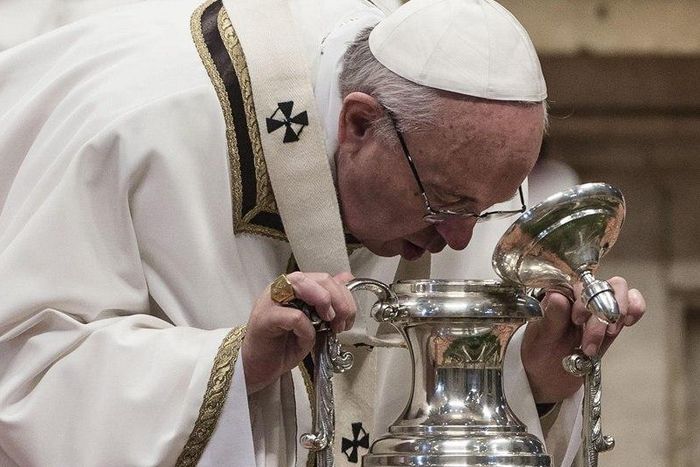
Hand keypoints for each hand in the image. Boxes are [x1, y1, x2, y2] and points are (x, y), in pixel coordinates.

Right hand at [241, 271, 355, 393]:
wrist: (259, 367)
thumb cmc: (284, 345)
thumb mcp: (314, 322)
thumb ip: (328, 301)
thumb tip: (346, 279)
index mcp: (294, 287)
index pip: (325, 278)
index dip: (344, 296)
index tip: (348, 318)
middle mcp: (282, 287)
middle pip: (318, 278)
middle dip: (339, 300)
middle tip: (342, 322)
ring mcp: (271, 299)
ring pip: (302, 284)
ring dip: (324, 303)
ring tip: (329, 323)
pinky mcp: (264, 317)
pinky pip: (294, 316)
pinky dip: (307, 328)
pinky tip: (307, 338)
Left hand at [521, 276, 645, 402]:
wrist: (547, 377)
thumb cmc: (539, 354)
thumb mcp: (541, 338)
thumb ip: (551, 318)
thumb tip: (557, 296)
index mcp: (559, 296)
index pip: (578, 284)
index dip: (583, 301)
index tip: (577, 321)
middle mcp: (578, 297)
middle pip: (601, 287)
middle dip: (602, 313)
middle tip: (591, 343)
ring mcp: (596, 308)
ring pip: (618, 290)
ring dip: (618, 312)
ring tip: (610, 333)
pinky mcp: (611, 322)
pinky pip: (631, 304)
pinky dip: (635, 308)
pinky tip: (629, 320)